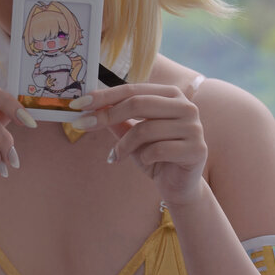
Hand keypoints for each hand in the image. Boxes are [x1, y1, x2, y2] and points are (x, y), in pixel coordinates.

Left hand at [71, 81, 207, 204]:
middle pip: (138, 103)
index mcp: (170, 95)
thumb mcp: (132, 135)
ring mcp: (193, 127)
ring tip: (117, 156)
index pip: (133, 88)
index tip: (78, 103)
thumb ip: (117, 119)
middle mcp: (185, 106)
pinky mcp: (196, 150)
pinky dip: (143, 158)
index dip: (104, 95)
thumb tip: (90, 106)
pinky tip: (145, 164)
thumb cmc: (156, 157)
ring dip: (124, 145)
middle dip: (107, 115)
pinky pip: (157, 150)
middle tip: (83, 125)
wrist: (179, 186)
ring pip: (145, 129)